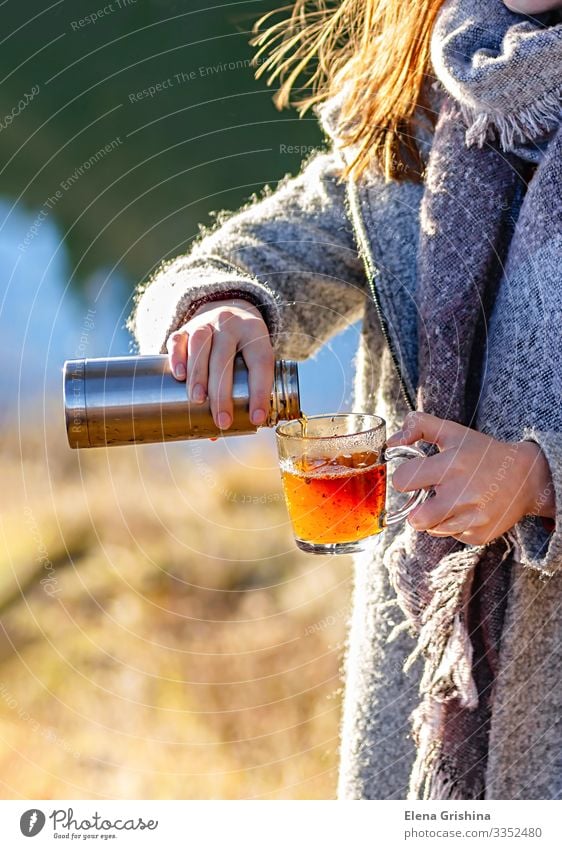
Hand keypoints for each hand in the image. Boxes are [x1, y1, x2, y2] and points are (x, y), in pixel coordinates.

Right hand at [166, 298, 273, 430]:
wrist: (225, 308)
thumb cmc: (241, 346)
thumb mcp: (253, 358)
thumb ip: (241, 392)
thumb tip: (216, 435)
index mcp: (255, 334)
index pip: (260, 364)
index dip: (260, 392)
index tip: (255, 418)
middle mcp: (231, 325)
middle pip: (225, 358)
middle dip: (222, 393)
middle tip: (222, 421)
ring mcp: (206, 323)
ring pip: (200, 345)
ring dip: (199, 375)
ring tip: (198, 401)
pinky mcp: (185, 327)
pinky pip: (178, 339)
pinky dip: (177, 358)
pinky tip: (178, 376)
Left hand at [386, 411, 554, 544]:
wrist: (526, 477)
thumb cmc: (482, 452)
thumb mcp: (452, 431)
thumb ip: (418, 427)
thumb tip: (390, 444)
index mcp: (451, 465)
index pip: (403, 481)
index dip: (404, 479)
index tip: (413, 476)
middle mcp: (462, 493)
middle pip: (415, 519)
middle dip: (416, 509)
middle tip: (430, 496)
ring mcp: (473, 518)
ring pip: (431, 529)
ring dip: (435, 517)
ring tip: (452, 500)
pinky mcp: (480, 535)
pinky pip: (451, 536)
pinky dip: (454, 525)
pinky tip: (468, 510)